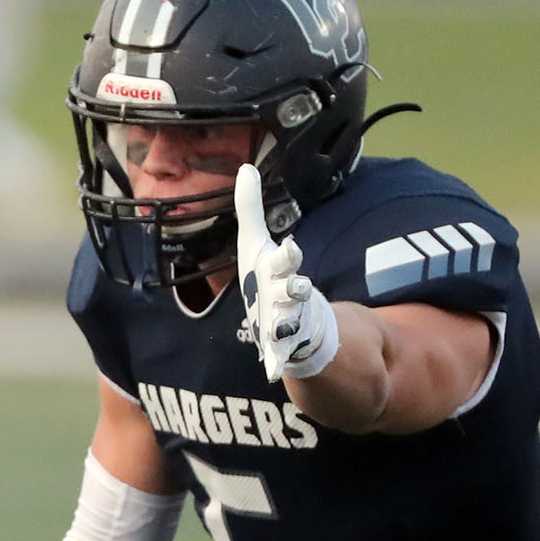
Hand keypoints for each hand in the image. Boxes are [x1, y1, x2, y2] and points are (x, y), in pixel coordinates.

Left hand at [235, 164, 338, 382]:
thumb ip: (251, 210)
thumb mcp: (256, 244)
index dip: (289, 255)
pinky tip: (272, 372)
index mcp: (280, 271)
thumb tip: (245, 168)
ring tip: (280, 326)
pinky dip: (277, 364)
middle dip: (293, 286)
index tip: (290, 247)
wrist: (288, 320)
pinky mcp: (279, 348)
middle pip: (294, 289)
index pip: (288, 259)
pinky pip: (280, 357)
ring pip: (290, 322)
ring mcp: (285, 322)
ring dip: (286, 323)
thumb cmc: (268, 277)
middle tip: (294, 284)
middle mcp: (287, 296)